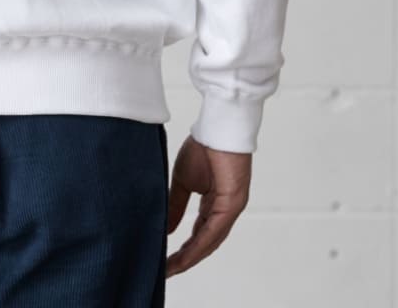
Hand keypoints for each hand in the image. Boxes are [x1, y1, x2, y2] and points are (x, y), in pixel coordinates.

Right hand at [165, 135, 251, 276]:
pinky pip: (214, 231)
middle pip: (204, 243)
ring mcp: (230, 209)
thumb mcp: (183, 181)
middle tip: (166, 271)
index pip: (199, 234)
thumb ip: (176, 205)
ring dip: (191, 256)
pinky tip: (186, 254)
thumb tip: (166, 228)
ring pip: (210, 241)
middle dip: (185, 258)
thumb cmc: (204, 146)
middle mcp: (223, 211)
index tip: (165, 260)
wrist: (216, 126)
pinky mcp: (232, 204)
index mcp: (213, 204)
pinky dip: (199, 244)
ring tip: (172, 268)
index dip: (183, 249)